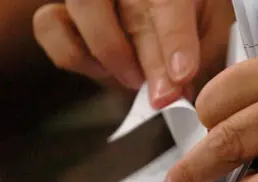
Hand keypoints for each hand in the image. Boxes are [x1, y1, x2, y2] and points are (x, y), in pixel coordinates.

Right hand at [33, 0, 233, 107]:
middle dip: (149, 59)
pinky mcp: (60, 11)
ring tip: (134, 80)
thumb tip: (180, 87)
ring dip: (111, 53)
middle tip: (164, 95)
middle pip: (131, 10)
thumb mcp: (209, 33)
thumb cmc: (188, 25)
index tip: (182, 74)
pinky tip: (101, 68)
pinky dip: (72, 54)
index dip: (175, 39)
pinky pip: (48, 26)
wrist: (159, 25)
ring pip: (84, 7)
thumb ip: (200, 55)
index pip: (169, 0)